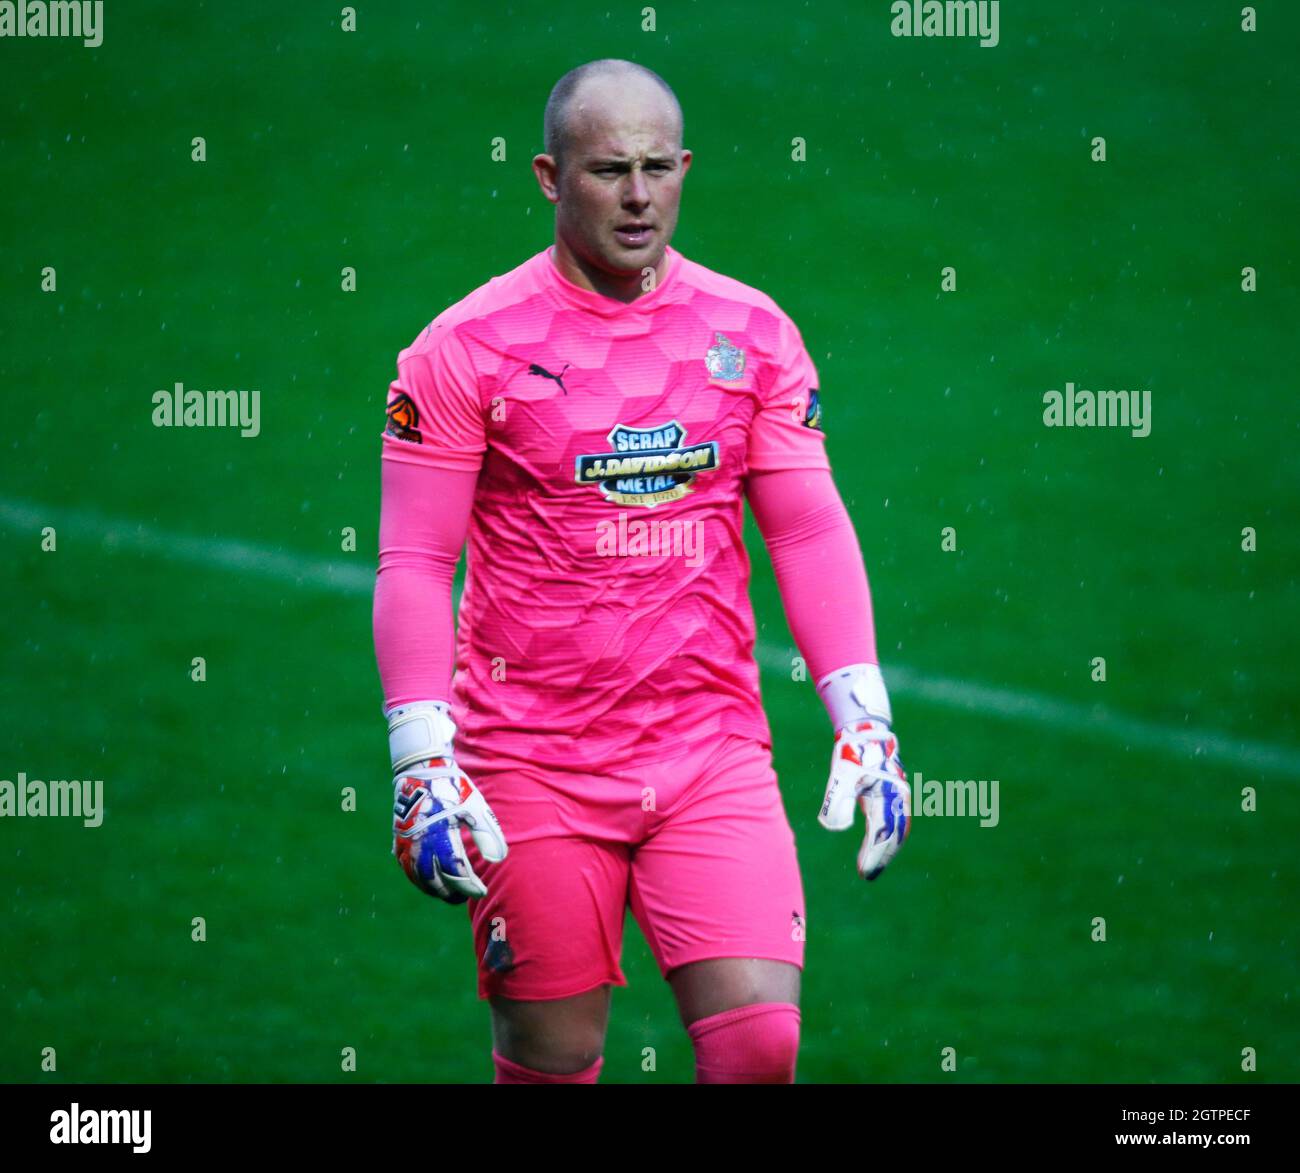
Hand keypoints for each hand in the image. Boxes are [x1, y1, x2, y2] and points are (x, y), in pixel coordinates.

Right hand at [386, 701, 506, 902]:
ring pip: (418, 877)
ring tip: (450, 894)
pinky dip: (418, 879)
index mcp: (440, 835)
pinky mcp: (398, 839)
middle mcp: (419, 842)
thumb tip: (498, 860)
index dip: (468, 885)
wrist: (420, 769)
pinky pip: (406, 867)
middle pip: (434, 880)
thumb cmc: (452, 788)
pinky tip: (429, 881)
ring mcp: (406, 842)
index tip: (481, 891)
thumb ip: (487, 834)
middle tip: (466, 895)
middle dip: (451, 892)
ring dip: (433, 888)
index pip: (455, 871)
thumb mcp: (474, 807)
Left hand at [817, 718, 910, 880]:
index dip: (873, 854)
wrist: (865, 732)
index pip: (882, 832)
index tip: (863, 872)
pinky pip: (893, 822)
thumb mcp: (840, 776)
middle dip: (881, 857)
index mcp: (887, 794)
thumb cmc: (851, 754)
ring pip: (897, 831)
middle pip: (894, 835)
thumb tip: (837, 828)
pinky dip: (886, 838)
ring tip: (870, 868)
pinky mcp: (893, 796)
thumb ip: (837, 801)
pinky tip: (873, 849)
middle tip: (867, 875)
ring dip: (885, 850)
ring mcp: (898, 797)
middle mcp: (897, 798)